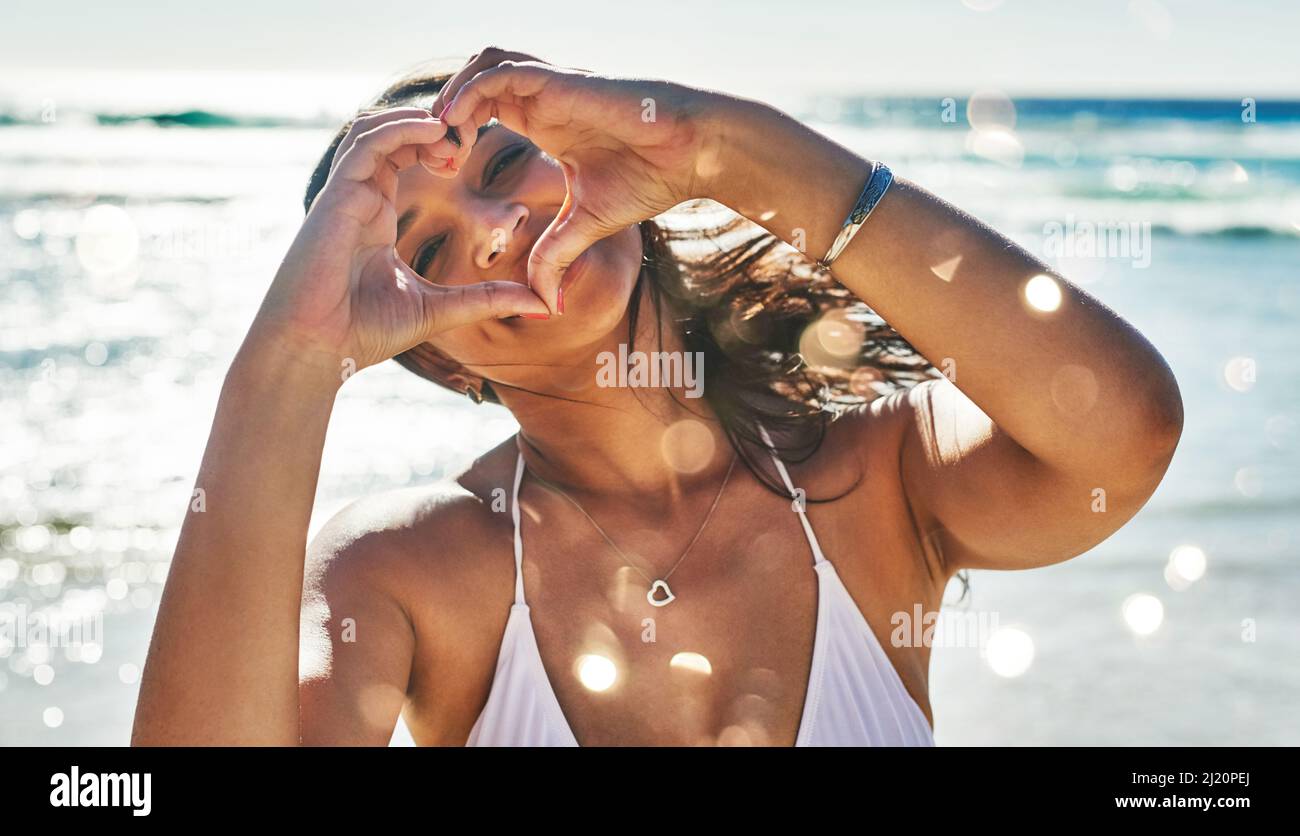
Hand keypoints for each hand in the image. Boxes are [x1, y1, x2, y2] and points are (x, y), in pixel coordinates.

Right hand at [251, 106, 550, 377]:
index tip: (473, 155)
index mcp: (377, 218)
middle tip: (470, 138)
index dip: (438, 146)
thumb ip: (488, 298)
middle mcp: (360, 200)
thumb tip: (542, 303)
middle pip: (391, 136)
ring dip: (416, 121)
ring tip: (454, 135)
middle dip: (432, 128)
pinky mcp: (335, 198)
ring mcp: (345, 196)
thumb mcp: (442, 310)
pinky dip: (399, 129)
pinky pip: (365, 145)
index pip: (404, 160)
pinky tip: (433, 131)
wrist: (317, 350)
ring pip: (375, 130)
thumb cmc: (365, 333)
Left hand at [438, 48, 723, 313]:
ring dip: (454, 96)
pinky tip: (460, 126)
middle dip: (443, 115)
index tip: (444, 171)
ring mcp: (550, 84)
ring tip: (442, 138)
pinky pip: (502, 72)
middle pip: (472, 83)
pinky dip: (472, 93)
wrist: (690, 153)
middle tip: (434, 157)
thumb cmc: (649, 178)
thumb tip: (543, 308)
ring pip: (481, 66)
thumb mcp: (586, 226)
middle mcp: (542, 97)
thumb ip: (556, 257)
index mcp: (544, 121)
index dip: (454, 135)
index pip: (481, 110)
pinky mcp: (560, 81)